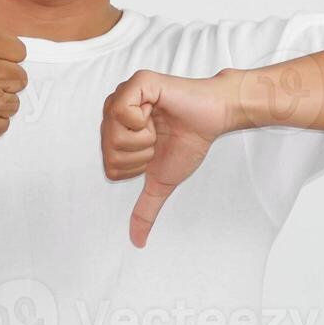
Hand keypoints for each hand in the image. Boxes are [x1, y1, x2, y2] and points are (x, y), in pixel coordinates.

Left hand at [100, 69, 239, 247]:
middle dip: (140, 155)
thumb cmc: (188, 142)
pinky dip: (143, 121)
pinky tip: (156, 113)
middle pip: (109, 152)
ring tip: (159, 126)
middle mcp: (113, 111)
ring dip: (144, 139)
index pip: (109, 166)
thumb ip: (146, 209)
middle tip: (158, 139)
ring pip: (113, 134)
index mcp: (114, 132)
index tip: (154, 152)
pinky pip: (123, 110)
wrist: (214, 120)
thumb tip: (137, 242)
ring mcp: (124, 94)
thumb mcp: (162, 181)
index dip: (135, 167)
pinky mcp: (138, 82)